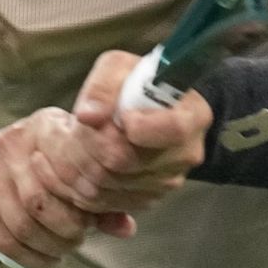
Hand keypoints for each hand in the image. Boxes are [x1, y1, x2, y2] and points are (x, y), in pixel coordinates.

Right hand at [0, 108, 135, 267]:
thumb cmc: (46, 168)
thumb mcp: (74, 169)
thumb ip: (102, 197)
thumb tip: (126, 228)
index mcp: (44, 127)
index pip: (63, 162)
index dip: (82, 196)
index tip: (93, 215)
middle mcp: (11, 144)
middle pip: (41, 200)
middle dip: (67, 228)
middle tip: (80, 237)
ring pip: (22, 224)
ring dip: (50, 245)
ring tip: (66, 248)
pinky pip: (4, 240)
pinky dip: (31, 257)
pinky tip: (46, 258)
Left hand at [42, 50, 212, 212]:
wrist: (148, 105)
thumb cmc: (137, 82)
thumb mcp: (120, 67)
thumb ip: (103, 85)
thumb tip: (88, 115)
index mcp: (192, 115)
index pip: (172, 130)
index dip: (137, 126)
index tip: (119, 116)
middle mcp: (186, 153)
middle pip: (129, 161)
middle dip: (91, 144)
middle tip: (75, 128)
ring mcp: (168, 179)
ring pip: (112, 184)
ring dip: (83, 165)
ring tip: (75, 142)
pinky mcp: (149, 197)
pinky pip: (110, 200)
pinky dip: (87, 185)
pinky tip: (80, 162)